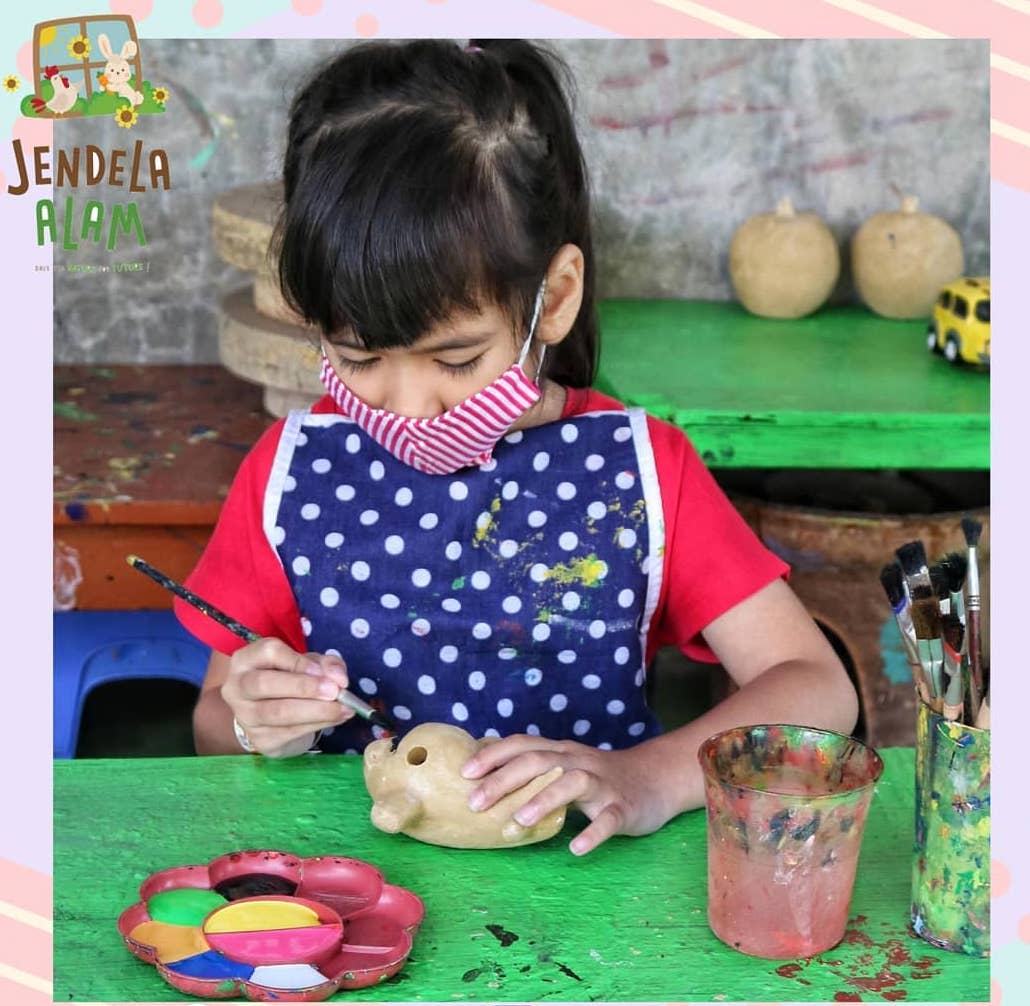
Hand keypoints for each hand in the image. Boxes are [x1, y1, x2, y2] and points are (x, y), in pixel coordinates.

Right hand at [220, 638, 352, 756]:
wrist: (272, 718)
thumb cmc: (289, 680)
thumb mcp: (307, 664)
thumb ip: (324, 664)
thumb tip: (338, 677)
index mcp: (247, 659)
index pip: (269, 652)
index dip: (298, 661)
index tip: (322, 671)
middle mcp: (238, 686)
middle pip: (265, 684)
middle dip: (304, 687)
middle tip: (335, 692)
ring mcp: (245, 716)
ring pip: (278, 712)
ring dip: (316, 711)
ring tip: (343, 708)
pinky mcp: (260, 739)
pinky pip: (289, 732)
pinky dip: (318, 724)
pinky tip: (336, 719)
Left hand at [460, 735, 674, 854]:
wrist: (655, 780)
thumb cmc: (600, 778)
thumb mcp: (565, 767)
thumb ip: (534, 772)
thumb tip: (485, 782)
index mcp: (561, 752)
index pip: (523, 744)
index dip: (494, 755)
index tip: (464, 773)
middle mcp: (579, 761)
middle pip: (540, 761)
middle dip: (505, 779)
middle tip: (476, 803)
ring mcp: (603, 783)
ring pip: (573, 783)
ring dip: (544, 799)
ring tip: (521, 820)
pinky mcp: (624, 807)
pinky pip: (609, 819)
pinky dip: (593, 832)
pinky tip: (576, 848)